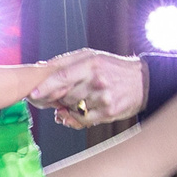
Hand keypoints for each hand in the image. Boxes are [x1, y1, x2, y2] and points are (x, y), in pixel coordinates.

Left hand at [29, 51, 147, 126]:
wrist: (142, 82)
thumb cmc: (113, 67)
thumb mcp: (91, 56)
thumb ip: (66, 61)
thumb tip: (42, 68)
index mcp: (91, 64)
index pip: (63, 76)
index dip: (46, 87)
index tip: (34, 94)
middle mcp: (98, 81)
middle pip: (65, 95)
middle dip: (59, 96)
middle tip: (62, 94)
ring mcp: (103, 99)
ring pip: (72, 108)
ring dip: (69, 106)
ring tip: (79, 98)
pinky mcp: (108, 113)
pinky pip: (82, 120)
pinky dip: (76, 117)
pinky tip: (81, 110)